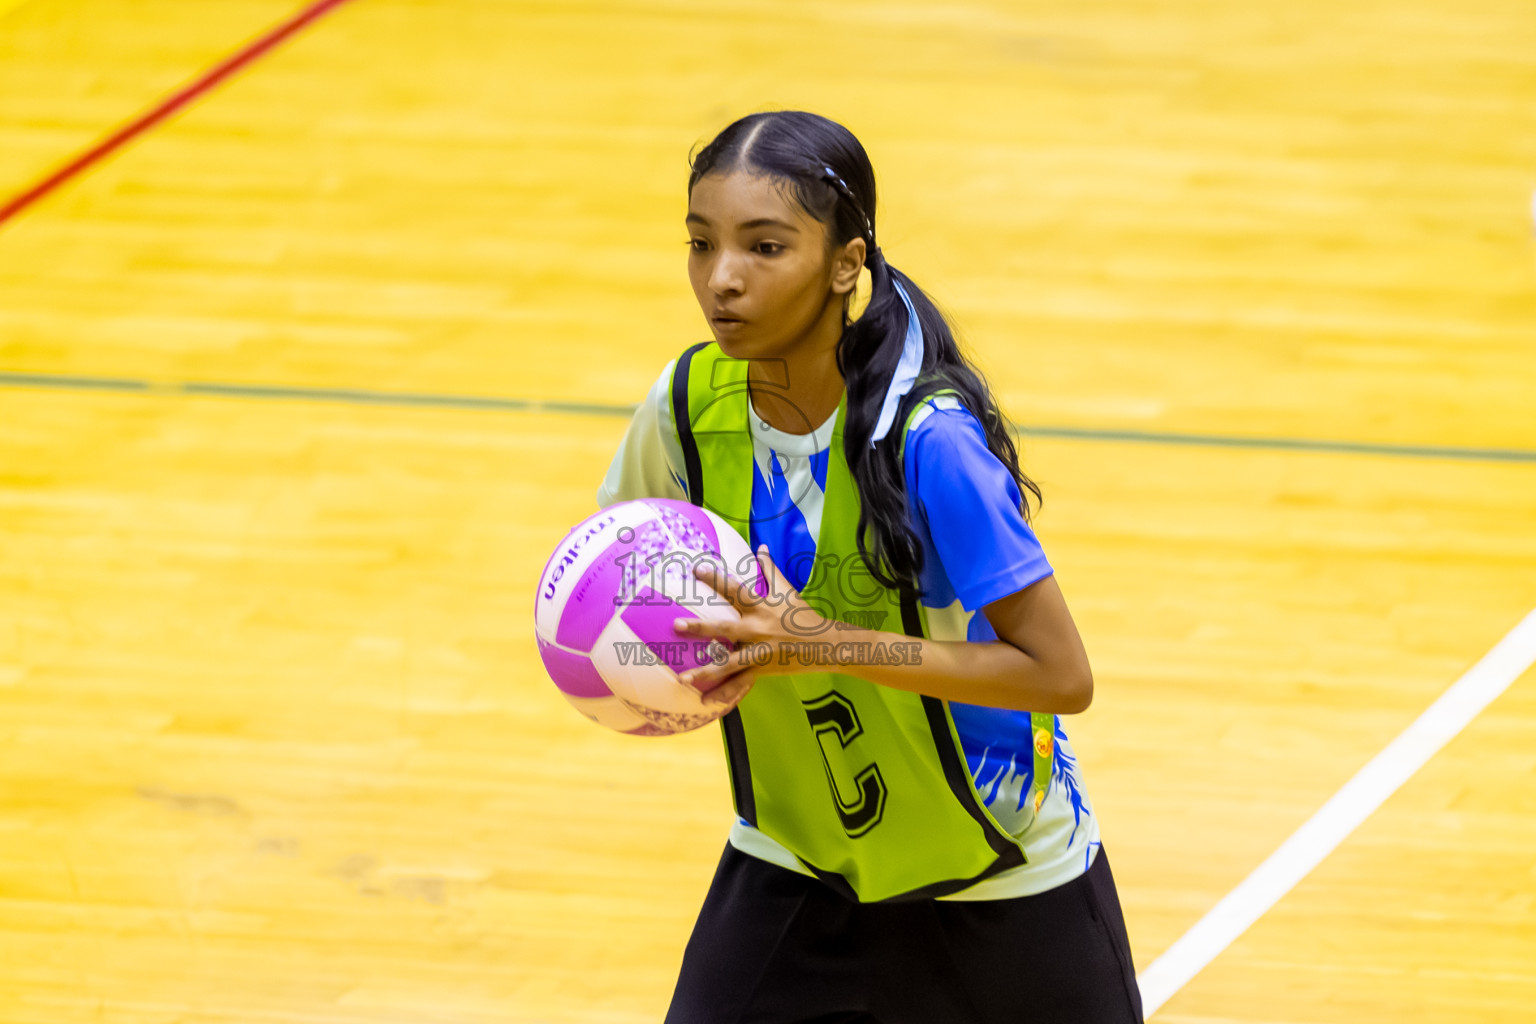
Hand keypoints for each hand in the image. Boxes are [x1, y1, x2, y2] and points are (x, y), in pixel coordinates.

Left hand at [674, 544, 827, 707]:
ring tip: (683, 678)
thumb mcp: (787, 591)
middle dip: (701, 628)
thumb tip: (761, 547)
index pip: (735, 590)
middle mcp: (757, 629)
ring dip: (706, 671)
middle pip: (726, 629)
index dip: (716, 579)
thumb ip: (770, 569)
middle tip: (677, 626)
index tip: (696, 569)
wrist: (824, 644)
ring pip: (729, 663)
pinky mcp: (762, 670)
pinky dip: (724, 694)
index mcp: (761, 607)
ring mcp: (759, 652)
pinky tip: (705, 702)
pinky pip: (740, 683)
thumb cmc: (802, 615)